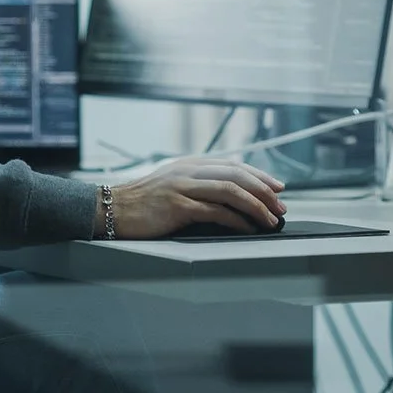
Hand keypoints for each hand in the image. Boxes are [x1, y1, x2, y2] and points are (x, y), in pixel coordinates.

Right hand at [103, 158, 286, 238]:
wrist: (110, 209)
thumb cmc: (141, 203)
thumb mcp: (171, 184)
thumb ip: (196, 184)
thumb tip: (229, 194)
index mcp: (190, 164)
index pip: (234, 165)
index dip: (260, 176)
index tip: (278, 187)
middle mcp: (189, 171)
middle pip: (237, 175)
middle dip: (264, 190)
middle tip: (281, 205)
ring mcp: (183, 187)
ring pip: (231, 191)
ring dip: (256, 206)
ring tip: (270, 220)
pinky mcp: (178, 206)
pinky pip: (216, 211)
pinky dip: (237, 220)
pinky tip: (248, 228)